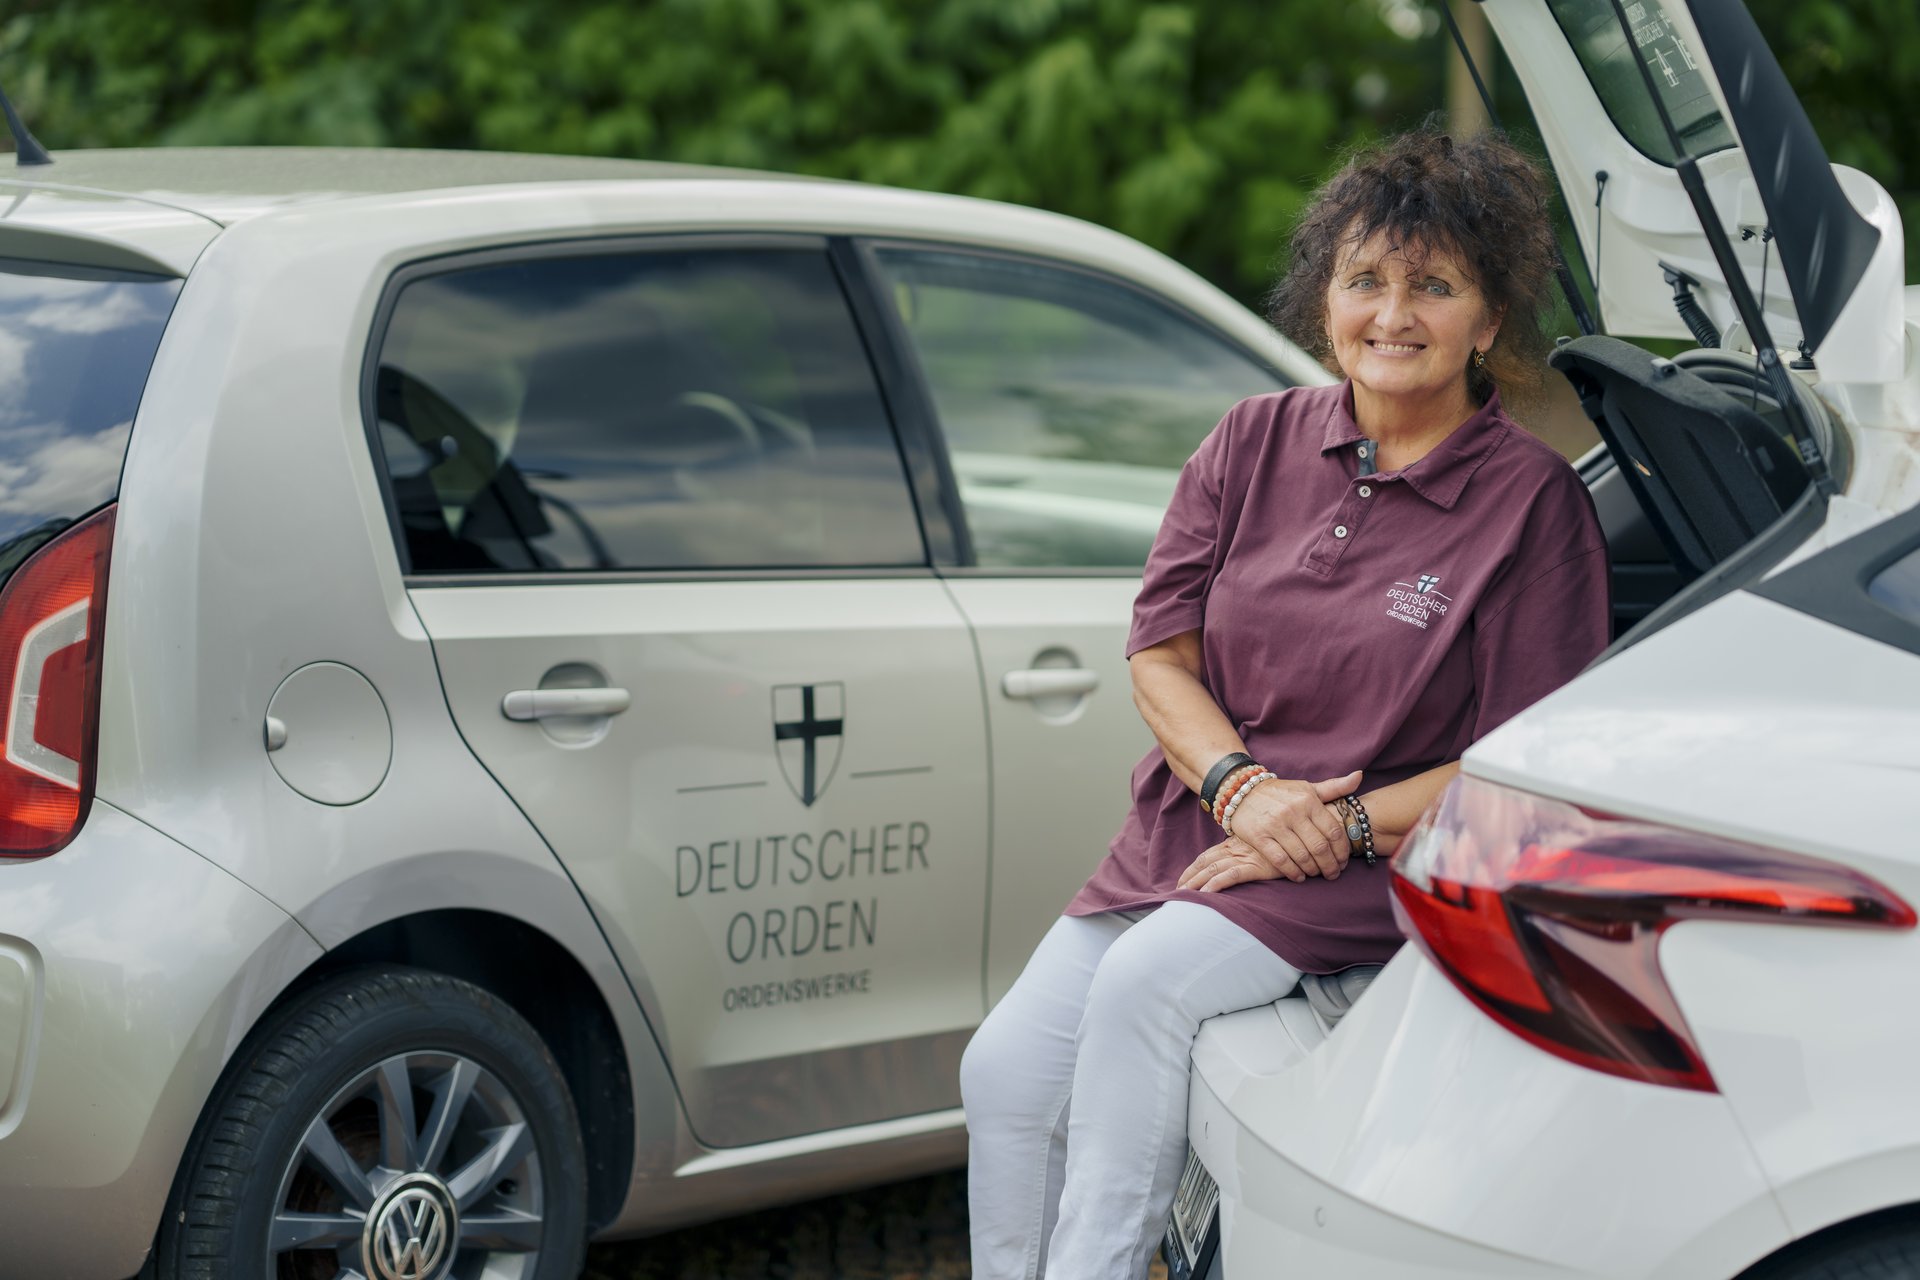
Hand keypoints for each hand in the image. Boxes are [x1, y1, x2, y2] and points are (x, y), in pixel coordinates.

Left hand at [1179, 834, 1280, 892]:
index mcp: (1234, 842)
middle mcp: (1236, 848)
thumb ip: (1248, 851)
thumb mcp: (1262, 844)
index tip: (1182, 881)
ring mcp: (1245, 856)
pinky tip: (1205, 894)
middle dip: (1189, 877)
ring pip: (1213, 869)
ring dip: (1196, 883)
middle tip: (1177, 892)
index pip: (1207, 856)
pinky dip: (1216, 884)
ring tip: (1184, 896)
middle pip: (1205, 862)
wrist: (1304, 836)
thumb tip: (1237, 864)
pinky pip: (1231, 875)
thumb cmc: (1285, 841)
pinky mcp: (1256, 866)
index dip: (1192, 869)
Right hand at [1217, 771, 1362, 881]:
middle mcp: (1293, 812)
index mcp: (1308, 800)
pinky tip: (1299, 876)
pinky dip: (1293, 873)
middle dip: (1330, 865)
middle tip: (1333, 874)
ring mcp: (1275, 825)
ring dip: (1313, 870)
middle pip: (1320, 847)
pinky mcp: (1259, 837)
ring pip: (1302, 856)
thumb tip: (1359, 776)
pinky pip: (1281, 860)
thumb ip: (1335, 787)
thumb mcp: (1307, 788)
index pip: (1333, 831)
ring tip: (1317, 874)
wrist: (1242, 791)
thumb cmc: (1281, 793)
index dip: (1342, 851)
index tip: (1343, 861)